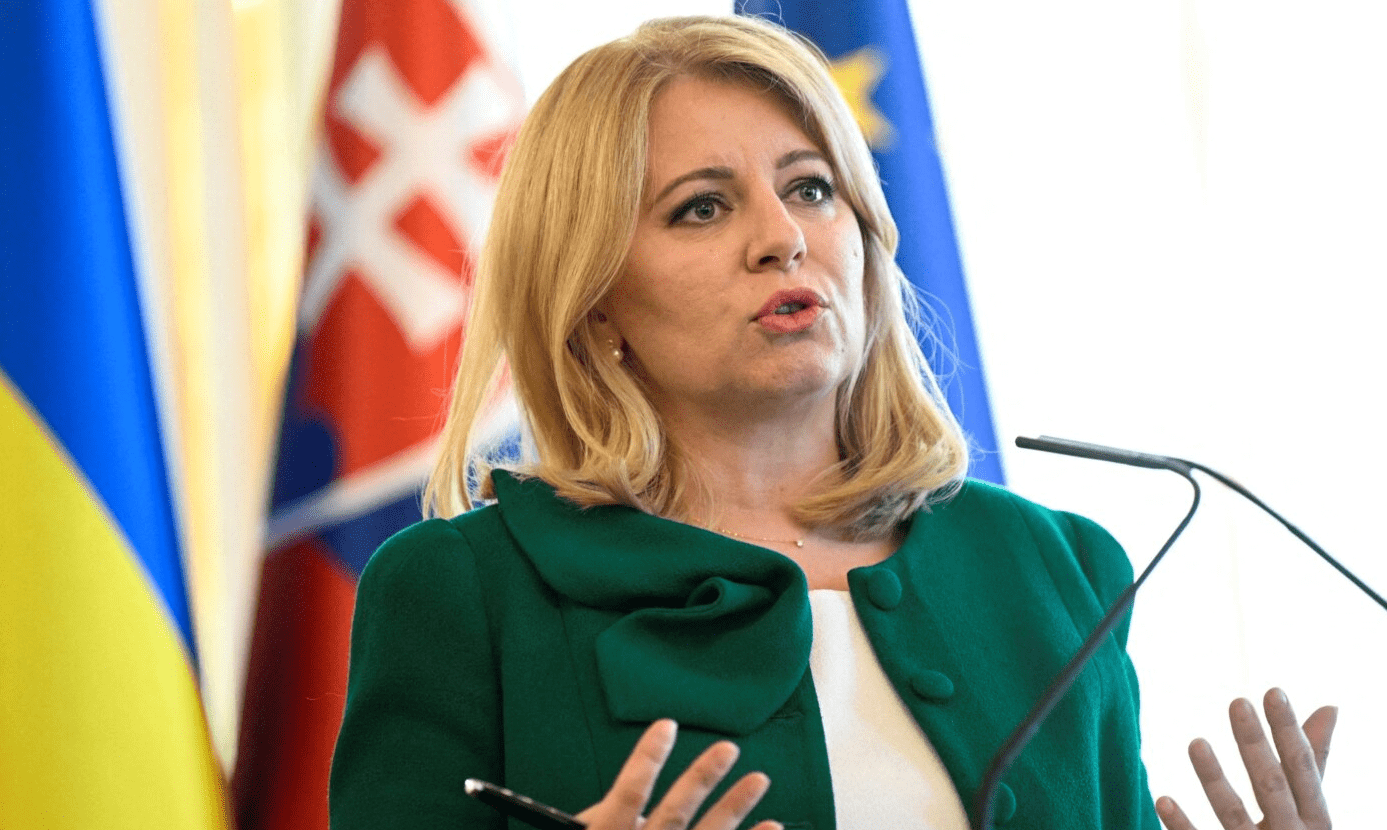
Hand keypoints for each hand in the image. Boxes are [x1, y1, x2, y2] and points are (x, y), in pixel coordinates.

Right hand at [576, 719, 780, 829]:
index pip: (627, 796)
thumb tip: (626, 795)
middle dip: (702, 778)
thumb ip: (602, 821)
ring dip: (734, 808)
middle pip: (675, 813)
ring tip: (760, 780)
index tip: (667, 725)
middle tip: (729, 748)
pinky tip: (774, 826)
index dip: (646, 760)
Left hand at [1157, 688, 1337, 829]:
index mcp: (1316, 821)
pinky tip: (1162, 798)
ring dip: (1214, 779)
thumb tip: (1329, 707)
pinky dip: (1182, 825)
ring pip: (1233, 816)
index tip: (1273, 691)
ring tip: (1195, 742)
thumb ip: (1313, 763)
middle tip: (1237, 702)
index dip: (1289, 731)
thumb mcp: (1311, 807)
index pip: (1303, 769)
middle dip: (1256, 745)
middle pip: (1271, 786)